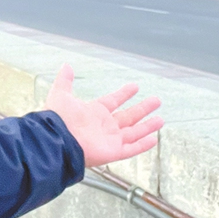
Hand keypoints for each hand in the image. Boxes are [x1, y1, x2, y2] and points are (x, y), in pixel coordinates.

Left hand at [43, 64, 162, 167]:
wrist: (57, 139)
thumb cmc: (59, 119)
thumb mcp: (61, 94)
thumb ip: (65, 81)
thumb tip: (66, 65)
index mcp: (94, 112)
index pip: (113, 101)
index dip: (124, 94)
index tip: (135, 86)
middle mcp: (104, 126)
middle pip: (128, 116)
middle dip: (143, 108)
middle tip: (157, 100)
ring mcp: (110, 139)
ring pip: (134, 132)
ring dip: (147, 126)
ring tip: (161, 119)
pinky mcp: (113, 152)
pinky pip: (131, 148)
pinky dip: (143, 145)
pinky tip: (154, 139)